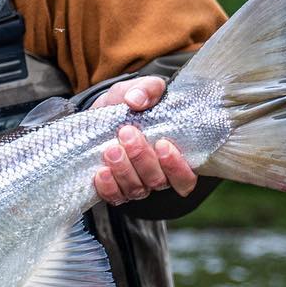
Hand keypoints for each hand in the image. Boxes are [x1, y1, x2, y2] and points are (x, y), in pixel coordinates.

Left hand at [89, 76, 196, 204]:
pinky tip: (101, 172)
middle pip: (158, 181)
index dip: (177, 167)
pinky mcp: (113, 188)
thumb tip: (136, 100)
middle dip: (142, 158)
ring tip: (111, 148)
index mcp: (173, 155)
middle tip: (127, 133)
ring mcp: (135, 184)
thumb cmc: (127, 104)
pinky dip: (108, 187)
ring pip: (137, 190)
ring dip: (124, 170)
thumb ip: (146, 89)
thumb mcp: (138, 89)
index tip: (162, 144)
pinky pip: (114, 197)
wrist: (99, 114)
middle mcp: (157, 174)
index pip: (186, 177)